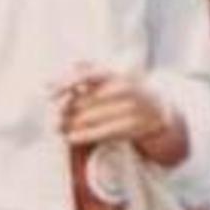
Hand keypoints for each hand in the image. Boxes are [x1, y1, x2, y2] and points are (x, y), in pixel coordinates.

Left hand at [57, 64, 173, 161]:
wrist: (161, 110)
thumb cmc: (125, 92)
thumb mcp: (110, 77)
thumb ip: (83, 73)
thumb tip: (49, 80)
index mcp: (117, 73)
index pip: (88, 74)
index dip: (66, 82)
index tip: (48, 91)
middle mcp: (126, 88)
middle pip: (86, 99)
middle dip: (65, 109)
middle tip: (50, 116)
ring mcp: (133, 107)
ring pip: (94, 116)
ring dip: (71, 123)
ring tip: (56, 127)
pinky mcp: (136, 125)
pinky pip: (106, 132)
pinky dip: (86, 135)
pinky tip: (71, 137)